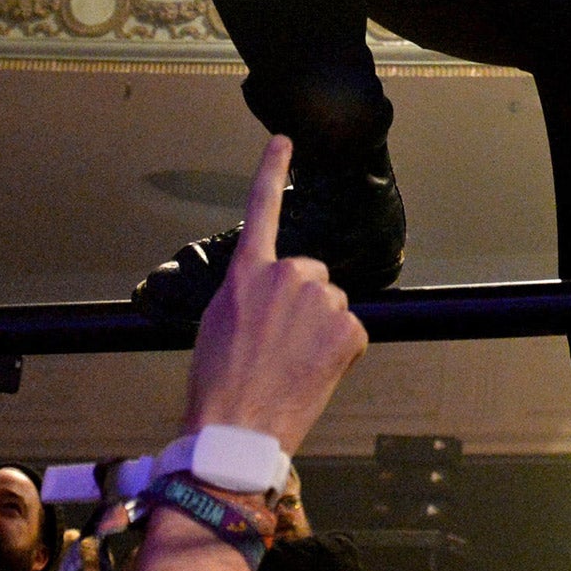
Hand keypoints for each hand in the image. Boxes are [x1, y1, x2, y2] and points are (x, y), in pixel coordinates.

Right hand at [182, 136, 367, 453]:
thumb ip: (249, 293)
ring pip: (331, 306)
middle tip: (278, 349)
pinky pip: (350, 334)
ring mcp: (321, 299)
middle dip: (302, 306)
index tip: (285, 140)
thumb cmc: (219, 384)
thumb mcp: (219, 322)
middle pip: (311, 277)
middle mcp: (287, 273)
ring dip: (320, 331)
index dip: (271, 171)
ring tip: (290, 366)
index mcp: (248, 272)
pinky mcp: (348, 327)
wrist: (236, 429)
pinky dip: (338, 355)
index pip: (261, 208)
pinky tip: (313, 375)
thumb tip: (270, 297)